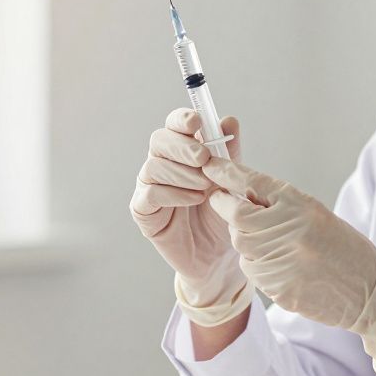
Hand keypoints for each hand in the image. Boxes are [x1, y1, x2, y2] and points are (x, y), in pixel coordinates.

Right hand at [130, 109, 252, 326]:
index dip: (182, 119)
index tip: (197, 122)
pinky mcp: (144, 212)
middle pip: (159, 140)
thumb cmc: (223, 215)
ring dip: (182, 173)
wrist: (219, 256)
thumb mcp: (231, 181)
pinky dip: (173, 194)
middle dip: (182, 146)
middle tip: (204, 158)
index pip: (174, 125)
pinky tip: (194, 200)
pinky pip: (149, 195)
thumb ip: (229, 153)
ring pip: (153, 166)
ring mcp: (149, 187)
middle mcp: (161, 164)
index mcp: (181, 151)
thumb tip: (229, 120)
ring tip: (206, 187)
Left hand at [203, 157, 375, 373]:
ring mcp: (282, 261)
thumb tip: (235, 193)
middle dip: (228, 210)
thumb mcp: (315, 213)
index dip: (226, 174)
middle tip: (230, 206)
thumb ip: (277, 203)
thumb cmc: (343, 247)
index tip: (211, 167)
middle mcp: (289, 230)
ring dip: (249, 242)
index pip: (252, 183)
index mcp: (300, 205)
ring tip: (280, 247)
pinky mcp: (278, 287)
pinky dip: (260, 266)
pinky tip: (286, 268)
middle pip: (236, 216)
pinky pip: (252, 271)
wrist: (370, 291)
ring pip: (242, 245)